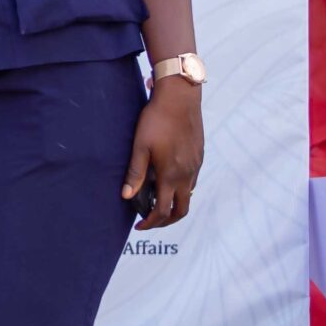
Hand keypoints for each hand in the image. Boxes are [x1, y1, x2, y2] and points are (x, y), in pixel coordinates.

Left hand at [123, 76, 202, 228]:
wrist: (180, 98)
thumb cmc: (156, 120)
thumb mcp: (140, 146)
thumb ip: (135, 173)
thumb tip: (126, 196)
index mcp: (172, 175)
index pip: (164, 211)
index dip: (151, 222)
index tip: (139, 226)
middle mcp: (187, 175)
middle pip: (182, 210)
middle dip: (166, 221)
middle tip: (150, 221)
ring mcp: (196, 166)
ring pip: (188, 196)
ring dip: (175, 204)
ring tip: (157, 201)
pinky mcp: (199, 156)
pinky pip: (192, 181)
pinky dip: (181, 189)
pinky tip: (168, 181)